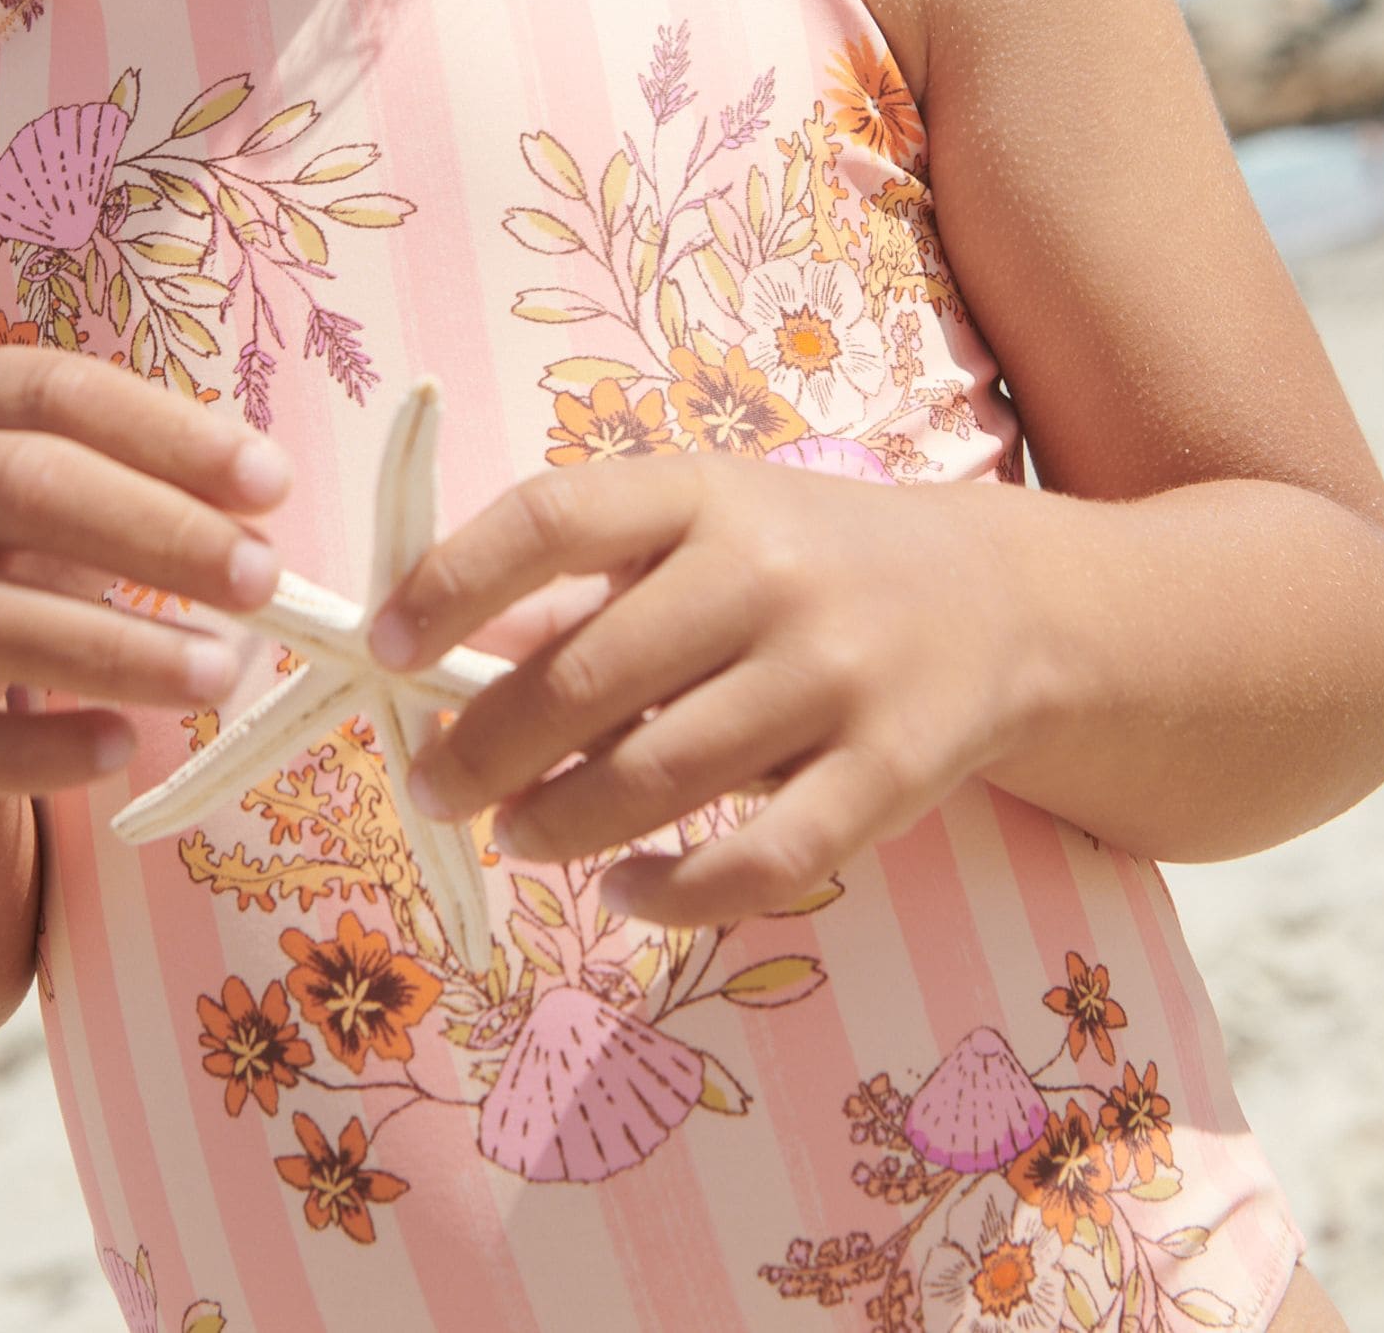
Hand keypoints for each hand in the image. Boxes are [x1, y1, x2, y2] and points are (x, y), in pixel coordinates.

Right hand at [0, 348, 289, 795]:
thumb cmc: (12, 530)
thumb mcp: (70, 472)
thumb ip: (158, 481)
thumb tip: (264, 520)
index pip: (66, 395)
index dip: (172, 435)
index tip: (274, 484)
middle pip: (27, 492)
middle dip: (158, 536)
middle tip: (263, 581)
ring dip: (114, 651)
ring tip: (216, 676)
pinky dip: (30, 752)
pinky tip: (118, 747)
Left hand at [369, 454, 1053, 926]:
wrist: (997, 598)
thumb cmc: (805, 558)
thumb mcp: (704, 523)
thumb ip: (592, 582)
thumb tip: (445, 659)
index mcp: (702, 491)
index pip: (551, 519)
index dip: (453, 584)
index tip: (386, 646)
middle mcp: (766, 574)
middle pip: (586, 673)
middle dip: (483, 746)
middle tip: (431, 787)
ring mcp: (833, 676)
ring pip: (656, 776)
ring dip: (558, 822)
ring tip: (515, 834)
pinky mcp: (887, 775)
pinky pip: (756, 861)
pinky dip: (670, 891)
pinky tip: (623, 890)